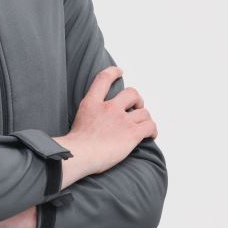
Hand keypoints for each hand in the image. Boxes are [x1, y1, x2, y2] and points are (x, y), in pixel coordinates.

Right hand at [55, 66, 158, 182]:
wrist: (79, 155)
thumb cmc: (75, 146)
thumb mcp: (77, 122)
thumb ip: (88, 116)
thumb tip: (94, 124)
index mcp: (92, 104)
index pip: (103, 79)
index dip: (113, 72)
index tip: (119, 71)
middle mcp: (109, 108)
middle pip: (132, 93)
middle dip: (137, 100)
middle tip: (136, 108)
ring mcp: (122, 120)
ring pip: (144, 112)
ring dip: (145, 119)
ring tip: (143, 126)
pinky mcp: (132, 133)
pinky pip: (150, 126)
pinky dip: (152, 130)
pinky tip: (150, 135)